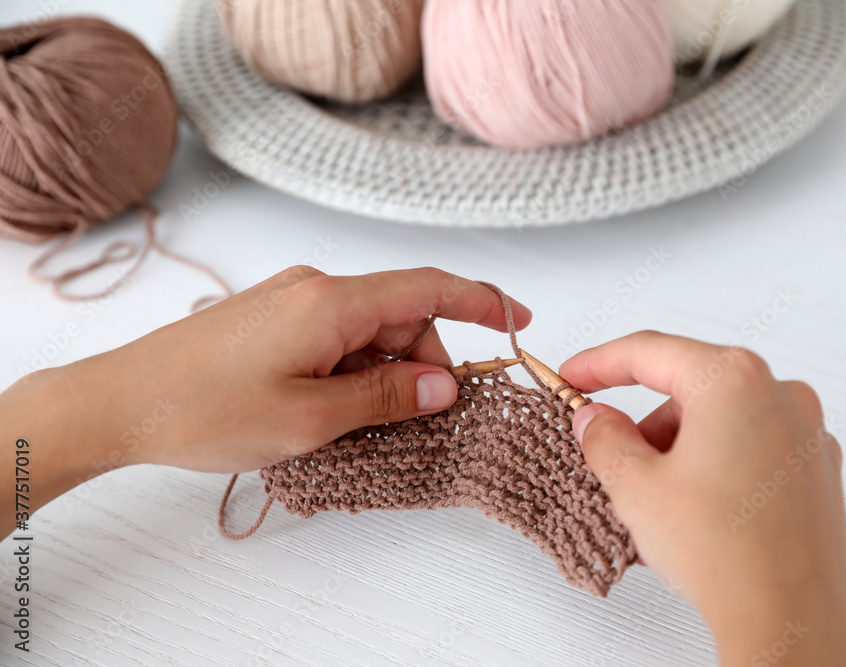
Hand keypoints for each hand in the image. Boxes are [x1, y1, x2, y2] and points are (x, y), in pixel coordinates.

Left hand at [0, 267, 529, 529]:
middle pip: (401, 315)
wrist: (118, 401)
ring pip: (368, 330)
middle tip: (423, 420)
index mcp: (332, 301)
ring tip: (359, 425)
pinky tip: (333, 409)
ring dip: (384, 374)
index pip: (429, 286)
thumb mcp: (311, 417)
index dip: (483, 301)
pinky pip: (336, 336)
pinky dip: (353, 370)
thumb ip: (387, 397)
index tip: (521, 323)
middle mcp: (315, 287)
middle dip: (424, 364)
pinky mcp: (273, 318)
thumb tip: (446, 384)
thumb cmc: (206, 410)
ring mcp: (291, 300)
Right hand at [560, 332, 845, 666]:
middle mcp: (780, 395)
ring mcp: (806, 433)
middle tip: (608, 454)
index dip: (599, 363)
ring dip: (677, 447)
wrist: (792, 621)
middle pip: (688, 387)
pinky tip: (692, 509)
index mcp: (735, 379)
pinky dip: (714, 464)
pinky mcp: (816, 471)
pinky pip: (750, 448)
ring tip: (656, 502)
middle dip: (643, 420)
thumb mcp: (636, 486)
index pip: (650, 352)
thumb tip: (594, 419)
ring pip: (719, 420)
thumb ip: (604, 437)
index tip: (572, 377)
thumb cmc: (726, 552)